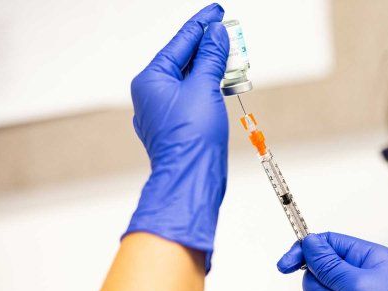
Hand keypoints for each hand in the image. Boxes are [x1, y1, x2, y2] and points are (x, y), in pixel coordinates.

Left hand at [124, 3, 228, 272]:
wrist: (192, 178)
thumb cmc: (191, 139)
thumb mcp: (203, 88)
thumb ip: (210, 57)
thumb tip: (215, 34)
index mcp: (151, 80)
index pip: (179, 42)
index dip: (201, 24)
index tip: (217, 11)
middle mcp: (154, 94)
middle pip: (185, 60)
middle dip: (211, 47)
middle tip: (231, 33)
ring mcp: (166, 111)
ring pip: (192, 80)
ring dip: (215, 68)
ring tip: (236, 58)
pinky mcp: (180, 125)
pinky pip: (196, 97)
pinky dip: (213, 88)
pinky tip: (229, 83)